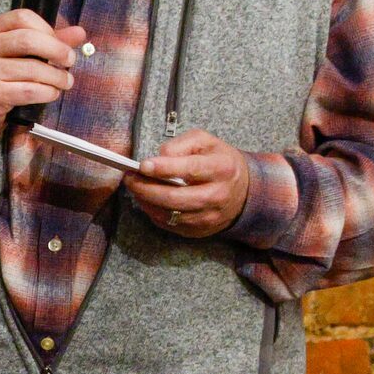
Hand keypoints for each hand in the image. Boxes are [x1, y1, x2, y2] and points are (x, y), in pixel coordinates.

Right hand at [0, 10, 89, 136]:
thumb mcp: (17, 50)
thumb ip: (48, 39)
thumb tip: (79, 33)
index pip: (23, 18)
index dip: (47, 28)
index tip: (59, 41)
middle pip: (28, 40)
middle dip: (57, 51)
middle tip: (69, 60)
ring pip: (33, 69)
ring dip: (57, 77)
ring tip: (65, 81)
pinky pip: (29, 91)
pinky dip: (47, 92)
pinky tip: (51, 93)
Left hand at [126, 129, 249, 239]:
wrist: (243, 191)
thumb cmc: (218, 162)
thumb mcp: (205, 143)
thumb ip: (181, 144)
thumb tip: (159, 157)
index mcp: (222, 169)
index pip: (191, 169)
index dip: (164, 168)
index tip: (143, 165)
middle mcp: (218, 195)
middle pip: (175, 197)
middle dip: (146, 188)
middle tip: (130, 178)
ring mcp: (209, 216)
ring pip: (169, 214)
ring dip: (146, 201)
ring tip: (135, 187)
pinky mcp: (199, 230)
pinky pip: (169, 224)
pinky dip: (153, 212)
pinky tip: (146, 200)